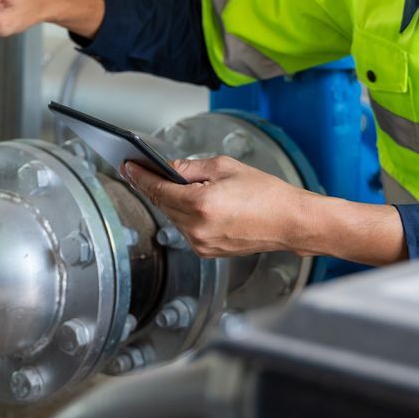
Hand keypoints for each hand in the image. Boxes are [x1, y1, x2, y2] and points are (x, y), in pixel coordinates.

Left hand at [118, 156, 318, 257]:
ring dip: (170, 201)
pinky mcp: (208, 252)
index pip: (158, 189)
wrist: (290, 222)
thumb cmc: (266, 194)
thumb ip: (191, 168)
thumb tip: (168, 169)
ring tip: (170, 184)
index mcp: (200, 204)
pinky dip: (185, 214)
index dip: (140, 176)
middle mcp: (197, 228)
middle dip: (154, 186)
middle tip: (143, 169)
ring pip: (173, 217)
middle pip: (162, 204)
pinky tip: (189, 202)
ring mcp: (202, 244)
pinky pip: (186, 229)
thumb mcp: (225, 167)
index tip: (128, 166)